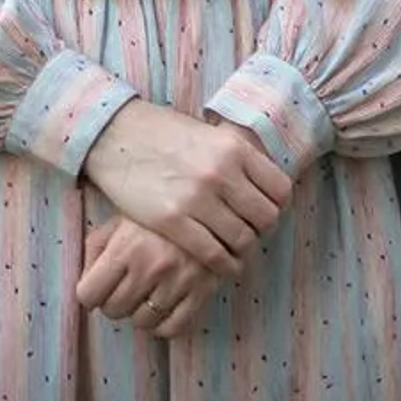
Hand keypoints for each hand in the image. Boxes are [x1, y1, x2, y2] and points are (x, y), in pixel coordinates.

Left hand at [75, 215, 223, 340]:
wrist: (215, 200)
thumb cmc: (161, 210)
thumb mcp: (122, 219)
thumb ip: (97, 246)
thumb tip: (87, 278)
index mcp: (126, 247)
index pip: (88, 295)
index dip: (93, 292)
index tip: (102, 286)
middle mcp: (151, 266)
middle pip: (114, 310)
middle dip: (117, 300)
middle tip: (130, 285)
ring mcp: (179, 279)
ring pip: (143, 321)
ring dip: (142, 311)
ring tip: (151, 292)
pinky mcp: (205, 288)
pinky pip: (174, 327)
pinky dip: (166, 324)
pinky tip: (167, 305)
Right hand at [81, 101, 292, 276]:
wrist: (120, 136)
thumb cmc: (169, 134)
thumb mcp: (214, 136)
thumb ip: (240, 159)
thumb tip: (264, 185)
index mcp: (237, 149)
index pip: (280, 190)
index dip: (278, 207)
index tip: (269, 214)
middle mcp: (223, 173)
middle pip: (265, 218)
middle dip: (263, 232)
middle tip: (253, 236)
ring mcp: (198, 198)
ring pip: (241, 239)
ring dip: (243, 251)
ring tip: (238, 253)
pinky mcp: (171, 220)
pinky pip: (211, 253)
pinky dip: (222, 264)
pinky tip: (222, 265)